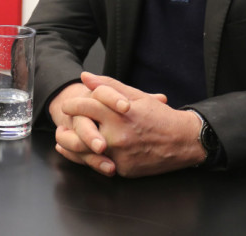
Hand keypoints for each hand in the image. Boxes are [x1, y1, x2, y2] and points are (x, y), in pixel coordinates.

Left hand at [61, 73, 205, 176]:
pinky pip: (100, 164)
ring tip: (64, 141)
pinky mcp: (123, 169)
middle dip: (65, 129)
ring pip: (85, 153)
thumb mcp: (136, 96)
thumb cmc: (160, 116)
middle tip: (61, 126)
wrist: (184, 141)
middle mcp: (117, 134)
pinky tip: (83, 153)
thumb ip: (108, 86)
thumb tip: (85, 77)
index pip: (85, 106)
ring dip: (70, 147)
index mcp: (119, 113)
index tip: (68, 106)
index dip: (72, 105)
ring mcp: (120, 154)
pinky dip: (89, 158)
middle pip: (79, 132)